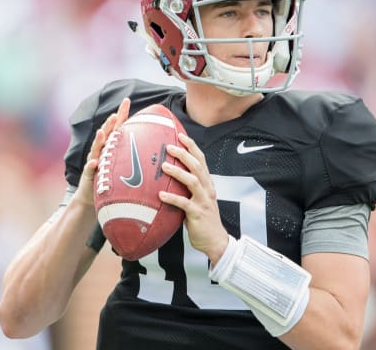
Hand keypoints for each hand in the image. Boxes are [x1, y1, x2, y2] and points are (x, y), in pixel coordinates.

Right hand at [74, 97, 130, 208]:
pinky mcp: (89, 175)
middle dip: (109, 124)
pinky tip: (94, 162)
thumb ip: (135, 153)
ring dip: (99, 140)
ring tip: (102, 131)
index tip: (127, 100)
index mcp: (111, 146)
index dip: (121, 113)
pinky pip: (90, 169)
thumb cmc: (111, 179)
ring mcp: (93, 161)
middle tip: (115, 114)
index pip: (117, 127)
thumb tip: (156, 145)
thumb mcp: (124, 164)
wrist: (92, 196)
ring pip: (96, 148)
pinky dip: (92, 165)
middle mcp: (101, 151)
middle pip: (106, 134)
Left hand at [159, 133, 228, 262]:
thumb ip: (188, 188)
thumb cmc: (203, 219)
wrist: (215, 240)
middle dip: (184, 154)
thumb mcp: (198, 199)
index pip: (201, 160)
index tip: (180, 135)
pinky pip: (184, 203)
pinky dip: (172, 198)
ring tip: (164, 167)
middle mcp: (207, 189)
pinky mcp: (198, 213)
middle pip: (197, 166)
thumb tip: (169, 177)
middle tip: (169, 147)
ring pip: (192, 181)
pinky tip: (160, 195)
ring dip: (178, 172)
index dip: (191, 147)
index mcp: (207, 183)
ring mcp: (203, 201)